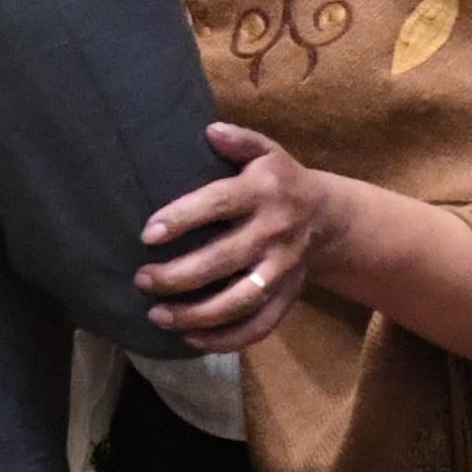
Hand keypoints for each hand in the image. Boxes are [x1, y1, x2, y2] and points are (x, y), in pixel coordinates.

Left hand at [135, 122, 327, 350]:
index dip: (182, 219)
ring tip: (157, 316)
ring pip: (240, 301)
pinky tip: (190, 339)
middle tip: (142, 280)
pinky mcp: (288, 296)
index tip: (147, 235)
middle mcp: (275, 232)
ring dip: (196, 315)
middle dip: (179, 275)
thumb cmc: (280, 181)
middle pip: (224, 260)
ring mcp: (283, 269)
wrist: (329, 217)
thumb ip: (240, 141)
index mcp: (265, 191)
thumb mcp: (266, 152)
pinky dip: (225, 340)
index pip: (219, 205)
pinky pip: (259, 326)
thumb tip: (210, 131)